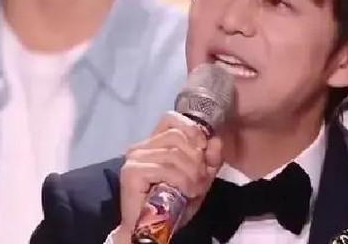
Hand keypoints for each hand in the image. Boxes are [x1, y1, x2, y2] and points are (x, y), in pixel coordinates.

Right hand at [115, 111, 223, 242]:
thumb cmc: (172, 205)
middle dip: (196, 158)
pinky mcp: (132, 172)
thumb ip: (209, 160)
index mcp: (154, 143)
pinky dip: (182, 181)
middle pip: (177, 136)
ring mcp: (134, 158)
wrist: (151, 229)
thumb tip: (216, 141)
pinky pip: (166, 169)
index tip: (203, 148)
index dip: (191, 129)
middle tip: (201, 179)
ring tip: (195, 189)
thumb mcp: (199, 179)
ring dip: (192, 173)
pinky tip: (186, 192)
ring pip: (174, 154)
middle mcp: (141, 146)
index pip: (171, 118)